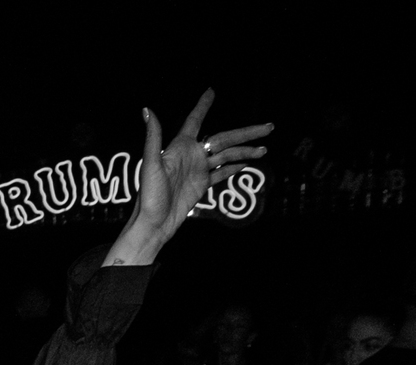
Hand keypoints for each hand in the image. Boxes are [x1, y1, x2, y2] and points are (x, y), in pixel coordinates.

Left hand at [111, 91, 271, 262]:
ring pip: (227, 155)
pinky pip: (221, 173)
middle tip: (268, 126)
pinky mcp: (202, 185)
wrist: (154, 223)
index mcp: (180, 146)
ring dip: (246, 151)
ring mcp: (198, 170)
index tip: (211, 91)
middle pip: (224, 138)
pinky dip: (235, 167)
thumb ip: (153, 137)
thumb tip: (147, 110)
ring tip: (265, 149)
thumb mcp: (150, 164)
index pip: (195, 120)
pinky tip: (248, 163)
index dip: (203, 106)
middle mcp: (192, 155)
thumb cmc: (149, 195)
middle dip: (246, 133)